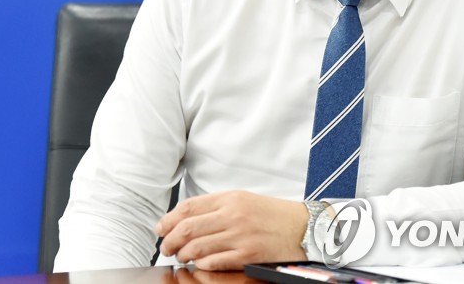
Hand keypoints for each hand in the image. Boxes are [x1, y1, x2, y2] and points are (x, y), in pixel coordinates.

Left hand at [155, 190, 307, 270]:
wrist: (303, 227)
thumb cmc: (272, 214)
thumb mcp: (243, 200)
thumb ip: (216, 206)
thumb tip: (186, 218)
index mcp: (229, 199)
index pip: (189, 207)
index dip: (169, 219)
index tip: (160, 228)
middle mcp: (233, 215)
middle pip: (188, 228)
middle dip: (170, 240)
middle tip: (165, 247)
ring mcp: (240, 236)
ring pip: (198, 247)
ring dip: (183, 255)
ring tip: (180, 257)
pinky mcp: (248, 256)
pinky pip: (215, 262)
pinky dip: (202, 265)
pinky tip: (199, 265)